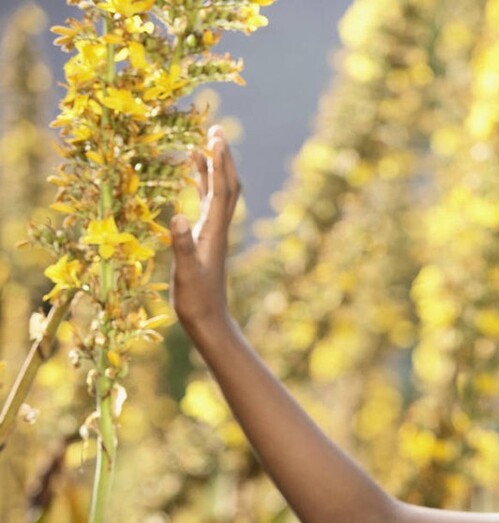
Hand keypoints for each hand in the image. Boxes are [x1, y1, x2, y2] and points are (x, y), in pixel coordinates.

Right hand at [170, 126, 239, 331]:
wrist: (209, 321)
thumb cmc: (196, 300)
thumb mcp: (186, 271)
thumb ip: (181, 244)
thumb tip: (177, 215)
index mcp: (214, 231)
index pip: (222, 189)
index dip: (220, 163)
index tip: (216, 136)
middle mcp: (218, 229)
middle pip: (226, 186)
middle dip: (222, 158)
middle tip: (216, 130)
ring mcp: (213, 234)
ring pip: (217, 194)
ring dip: (212, 170)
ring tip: (202, 145)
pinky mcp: (206, 241)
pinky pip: (207, 207)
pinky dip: (202, 189)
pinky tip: (193, 182)